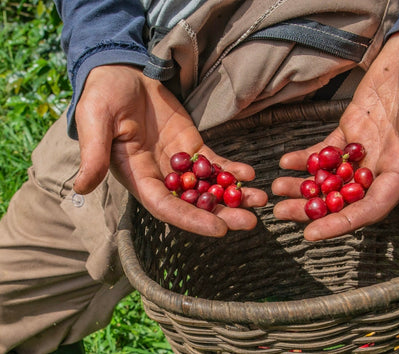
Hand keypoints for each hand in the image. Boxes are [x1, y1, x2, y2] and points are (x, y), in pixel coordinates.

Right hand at [73, 65, 267, 236]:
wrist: (122, 74)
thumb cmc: (103, 96)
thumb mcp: (95, 121)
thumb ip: (93, 154)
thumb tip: (81, 186)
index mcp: (137, 177)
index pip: (165, 206)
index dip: (191, 219)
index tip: (219, 229)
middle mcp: (160, 176)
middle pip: (194, 203)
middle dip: (222, 213)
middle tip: (250, 221)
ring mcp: (178, 163)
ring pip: (209, 186)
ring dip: (234, 195)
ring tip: (260, 200)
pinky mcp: (191, 146)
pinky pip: (214, 162)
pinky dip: (232, 170)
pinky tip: (249, 173)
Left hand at [273, 17, 398, 239]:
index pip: (373, 204)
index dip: (343, 222)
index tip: (311, 234)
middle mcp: (386, 158)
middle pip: (346, 195)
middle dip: (313, 207)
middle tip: (280, 212)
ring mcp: (368, 142)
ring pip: (332, 174)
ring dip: (305, 185)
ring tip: (275, 188)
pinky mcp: (355, 123)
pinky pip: (328, 147)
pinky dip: (308, 156)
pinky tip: (286, 162)